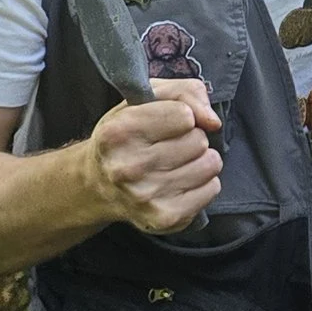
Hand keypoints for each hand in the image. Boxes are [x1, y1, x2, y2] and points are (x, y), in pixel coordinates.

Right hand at [86, 80, 223, 235]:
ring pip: (210, 165)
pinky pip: (212, 189)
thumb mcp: (146, 98)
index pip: (184, 115)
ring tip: (175, 163)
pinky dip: (203, 183)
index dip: (182, 115)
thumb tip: (212, 121)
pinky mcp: (164, 218)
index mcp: (119, 132)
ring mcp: (145, 196)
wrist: (99, 185)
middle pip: (199, 141)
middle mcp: (127, 167)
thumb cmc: (126, 136)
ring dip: (200, 161)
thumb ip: (185, 92)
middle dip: (191, 138)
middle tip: (169, 146)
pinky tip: (179, 182)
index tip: (167, 123)